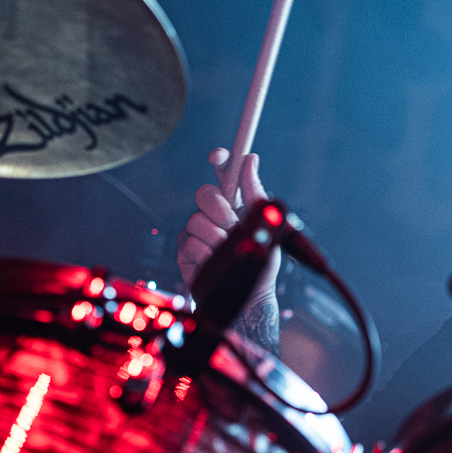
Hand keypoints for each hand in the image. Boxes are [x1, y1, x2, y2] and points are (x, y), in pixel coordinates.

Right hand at [180, 147, 276, 296]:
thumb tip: (250, 160)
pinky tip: (214, 262)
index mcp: (234, 203)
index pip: (224, 173)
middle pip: (204, 193)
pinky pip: (189, 243)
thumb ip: (256, 193)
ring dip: (217, 238)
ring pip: (196, 220)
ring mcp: (197, 231)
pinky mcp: (185, 251)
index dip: (220, 160)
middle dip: (221, 210)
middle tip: (234, 226)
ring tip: (228, 251)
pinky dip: (206, 254)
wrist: (251, 295)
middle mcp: (213, 214)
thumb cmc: (260, 261)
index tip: (219, 156)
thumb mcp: (266, 225)